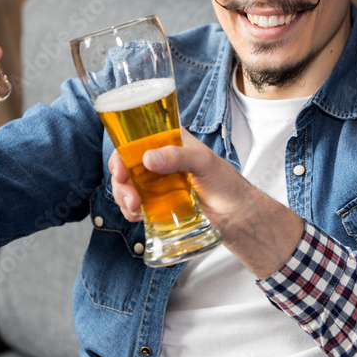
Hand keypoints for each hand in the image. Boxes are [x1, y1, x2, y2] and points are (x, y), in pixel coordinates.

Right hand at [109, 131, 244, 226]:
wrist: (236, 216)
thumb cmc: (226, 183)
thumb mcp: (204, 162)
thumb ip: (178, 156)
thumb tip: (148, 158)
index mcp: (170, 142)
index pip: (136, 140)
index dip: (121, 154)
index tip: (120, 170)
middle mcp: (160, 161)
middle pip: (126, 167)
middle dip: (121, 183)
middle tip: (130, 198)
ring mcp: (157, 184)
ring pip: (127, 188)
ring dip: (124, 199)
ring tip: (136, 209)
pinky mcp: (158, 204)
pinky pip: (136, 206)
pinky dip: (132, 212)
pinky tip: (140, 216)